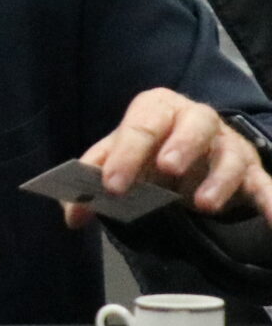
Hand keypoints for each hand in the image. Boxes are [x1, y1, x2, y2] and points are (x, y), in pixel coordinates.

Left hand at [67, 89, 271, 229]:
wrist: (188, 151)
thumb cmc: (149, 151)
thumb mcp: (119, 159)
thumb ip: (93, 182)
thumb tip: (72, 215)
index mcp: (159, 109)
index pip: (142, 124)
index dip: (127, 153)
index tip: (112, 184)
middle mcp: (198, 120)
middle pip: (196, 123)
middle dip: (182, 145)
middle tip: (168, 169)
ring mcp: (228, 146)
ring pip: (232, 155)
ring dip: (219, 179)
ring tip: (202, 205)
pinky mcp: (252, 173)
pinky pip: (266, 186)